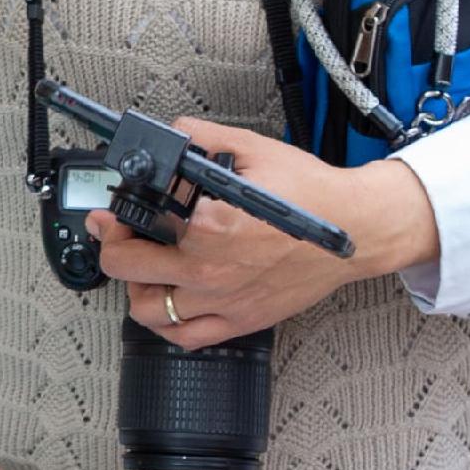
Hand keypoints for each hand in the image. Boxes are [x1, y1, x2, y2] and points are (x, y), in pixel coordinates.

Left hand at [86, 123, 435, 341]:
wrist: (355, 230)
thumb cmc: (311, 193)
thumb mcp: (252, 149)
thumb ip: (201, 136)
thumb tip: (171, 132)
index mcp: (209, 226)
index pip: (133, 226)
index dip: (115, 214)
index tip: (113, 208)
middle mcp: (210, 270)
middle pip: (127, 270)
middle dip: (113, 246)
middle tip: (118, 232)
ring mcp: (223, 301)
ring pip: (147, 311)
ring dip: (135, 286)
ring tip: (143, 266)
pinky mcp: (240, 321)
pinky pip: (184, 337)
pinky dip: (165, 323)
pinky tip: (168, 301)